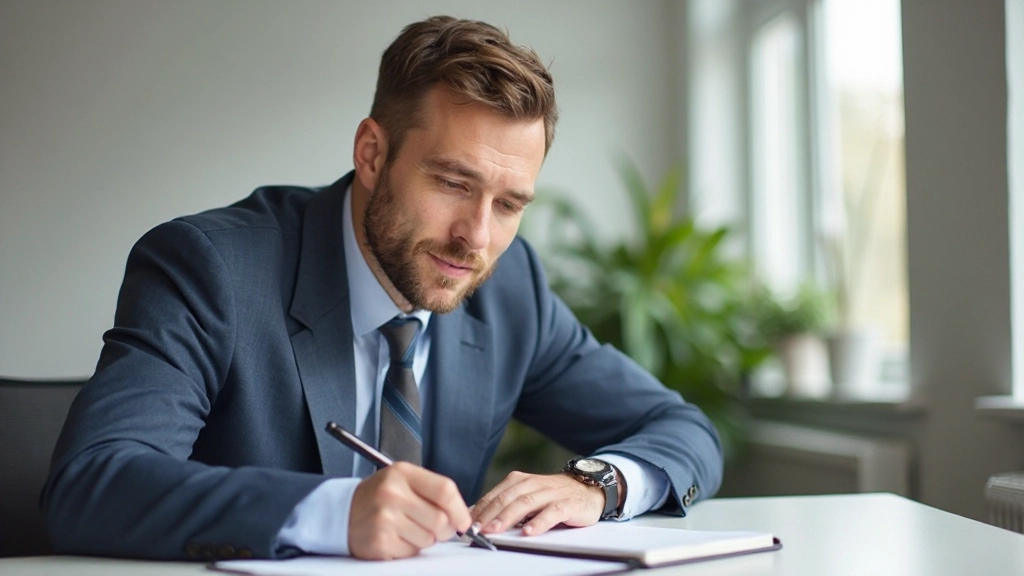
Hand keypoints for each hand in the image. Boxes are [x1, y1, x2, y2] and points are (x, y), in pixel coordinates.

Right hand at [348, 462, 472, 559]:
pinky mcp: (380, 541)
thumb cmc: (379, 497)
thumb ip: (433, 492)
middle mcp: (392, 493)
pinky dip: (409, 549)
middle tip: (433, 527)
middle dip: (444, 529)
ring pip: (429, 539)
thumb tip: (462, 517)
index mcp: (402, 473)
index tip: (463, 521)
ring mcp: (385, 518)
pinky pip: (412, 552)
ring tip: (407, 528)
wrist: (343, 513)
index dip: (460, 509)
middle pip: (441, 519)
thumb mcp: (404, 481)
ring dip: (424, 539)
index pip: (445, 490)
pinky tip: (396, 537)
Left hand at [471, 471, 604, 536]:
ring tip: (496, 530)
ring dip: (508, 517)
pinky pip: (552, 512)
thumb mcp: (526, 496)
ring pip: (525, 504)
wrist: (587, 488)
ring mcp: (550, 493)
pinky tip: (529, 531)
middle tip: (478, 529)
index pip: (495, 495)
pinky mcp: (567, 504)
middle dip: (490, 514)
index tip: (467, 524)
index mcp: (519, 481)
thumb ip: (505, 504)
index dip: (480, 510)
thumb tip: (476, 517)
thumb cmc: (552, 496)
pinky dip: (539, 522)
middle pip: (507, 499)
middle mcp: (533, 484)